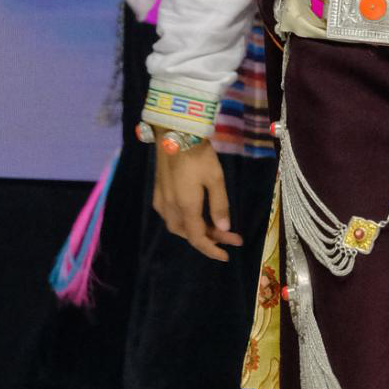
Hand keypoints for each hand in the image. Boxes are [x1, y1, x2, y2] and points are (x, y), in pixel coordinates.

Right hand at [152, 140, 243, 261]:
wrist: (174, 132)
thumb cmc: (198, 154)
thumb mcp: (215, 179)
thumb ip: (219, 205)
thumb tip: (223, 229)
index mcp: (185, 207)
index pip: (197, 238)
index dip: (212, 250)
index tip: (227, 256)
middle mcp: (170, 208)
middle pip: (188, 233)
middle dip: (209, 239)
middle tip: (230, 236)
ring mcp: (161, 199)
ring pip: (177, 226)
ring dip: (196, 230)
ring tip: (215, 227)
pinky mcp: (158, 191)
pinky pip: (170, 215)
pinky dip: (185, 221)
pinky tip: (195, 214)